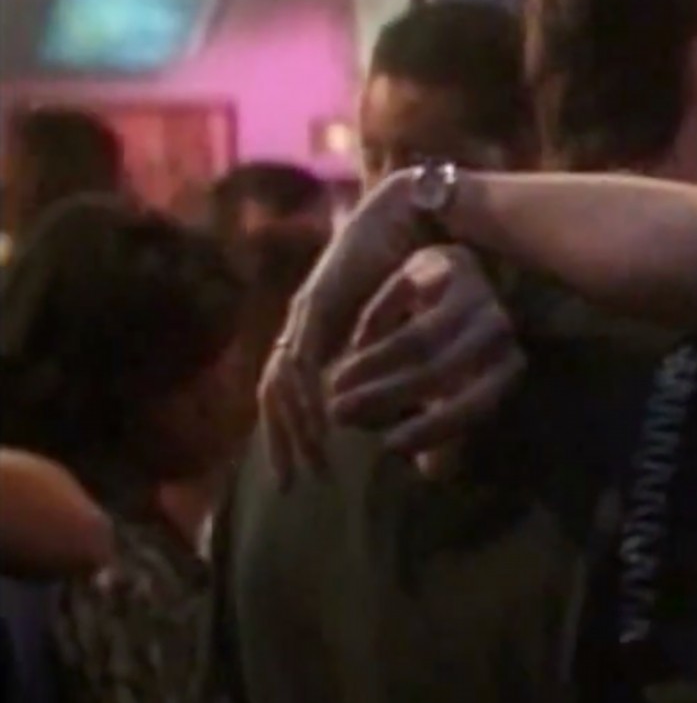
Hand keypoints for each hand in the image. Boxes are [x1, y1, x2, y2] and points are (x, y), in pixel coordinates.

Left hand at [257, 168, 439, 485]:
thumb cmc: (417, 272)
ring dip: (296, 426)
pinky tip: (324, 420)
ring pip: (282, 382)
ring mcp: (306, 315)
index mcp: (320, 332)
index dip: (288, 435)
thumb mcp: (405, 332)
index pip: (288, 392)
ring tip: (314, 458)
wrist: (414, 218)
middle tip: (293, 484)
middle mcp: (303, 324)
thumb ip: (395, 363)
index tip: (299, 475)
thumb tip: (410, 414)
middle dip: (281, 442)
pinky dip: (308, 395)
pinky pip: (303, 360)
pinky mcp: (317, 305)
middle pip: (273, 394)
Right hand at [328, 245, 525, 469]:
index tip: (389, 446)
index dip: (434, 428)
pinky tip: (351, 348)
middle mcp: (498, 328)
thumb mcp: (452, 395)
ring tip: (335, 387)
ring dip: (370, 367)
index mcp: (509, 368)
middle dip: (385, 396)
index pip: (475, 405)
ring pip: (417, 337)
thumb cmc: (453, 355)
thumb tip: (433, 473)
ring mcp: (472, 291)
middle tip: (340, 417)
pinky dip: (373, 326)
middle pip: (439, 369)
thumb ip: (444, 431)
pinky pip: (399, 300)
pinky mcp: (439, 262)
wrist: (451, 282)